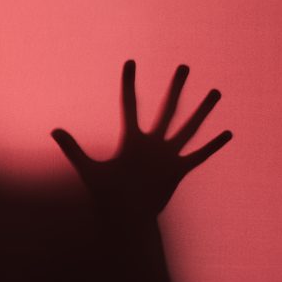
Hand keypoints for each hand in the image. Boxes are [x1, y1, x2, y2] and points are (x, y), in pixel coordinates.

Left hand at [52, 60, 231, 220]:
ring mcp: (167, 156)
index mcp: (131, 140)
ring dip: (203, 110)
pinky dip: (214, 145)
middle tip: (184, 66)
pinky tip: (228, 132)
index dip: (129, 84)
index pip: (130, 104)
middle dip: (176, 87)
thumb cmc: (106, 197)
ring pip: (189, 127)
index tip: (130, 62)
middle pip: (167, 109)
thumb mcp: (89, 170)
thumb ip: (73, 149)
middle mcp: (152, 144)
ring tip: (216, 91)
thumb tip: (53, 130)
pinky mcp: (179, 171)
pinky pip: (199, 155)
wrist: (125, 220)